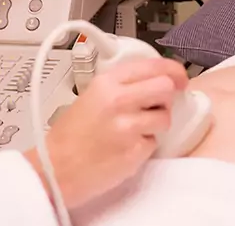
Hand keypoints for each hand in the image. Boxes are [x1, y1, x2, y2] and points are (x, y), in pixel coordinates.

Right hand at [26, 57, 188, 208]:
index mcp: (106, 83)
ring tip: (136, 129)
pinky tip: (127, 146)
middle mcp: (118, 100)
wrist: (54, 169)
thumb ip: (121, 85)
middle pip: (166, 87)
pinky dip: (146, 145)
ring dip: (157, 123)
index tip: (179, 76)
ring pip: (165, 116)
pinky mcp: (133, 151)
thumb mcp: (91, 95)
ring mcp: (127, 126)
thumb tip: (153, 79)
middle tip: (160, 104)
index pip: (153, 66)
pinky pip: (154, 142)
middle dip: (168, 96)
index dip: (172, 70)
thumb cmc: (69, 137)